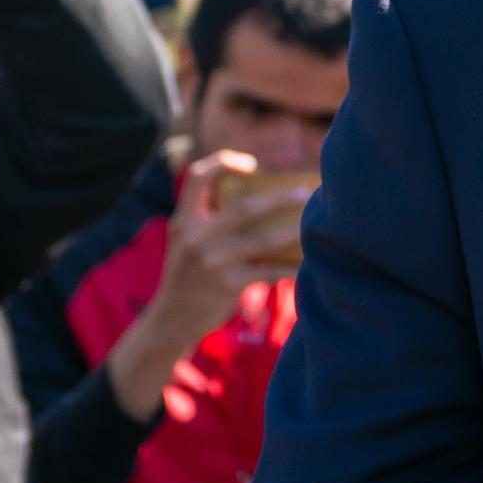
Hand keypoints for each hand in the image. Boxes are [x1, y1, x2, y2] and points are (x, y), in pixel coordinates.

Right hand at [103, 155, 312, 419]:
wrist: (170, 319)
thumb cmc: (187, 275)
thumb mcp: (185, 241)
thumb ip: (208, 220)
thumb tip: (259, 199)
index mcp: (183, 219)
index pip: (198, 176)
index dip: (225, 162)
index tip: (252, 167)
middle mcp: (195, 236)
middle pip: (245, 207)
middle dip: (280, 198)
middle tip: (305, 193)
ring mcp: (211, 260)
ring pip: (263, 239)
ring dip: (292, 231)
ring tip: (312, 226)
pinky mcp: (227, 284)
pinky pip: (268, 271)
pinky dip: (290, 267)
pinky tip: (307, 264)